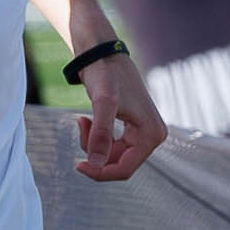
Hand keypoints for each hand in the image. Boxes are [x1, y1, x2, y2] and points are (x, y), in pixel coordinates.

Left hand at [74, 51, 166, 181]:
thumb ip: (100, 135)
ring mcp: (142, 133)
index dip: (100, 173)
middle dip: (94, 152)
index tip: (77, 165)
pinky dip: (94, 137)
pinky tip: (85, 119)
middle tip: (82, 126)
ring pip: (111, 156)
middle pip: (117, 164)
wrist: (103, 56)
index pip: (125, 170)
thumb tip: (95, 164)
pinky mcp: (131, 129)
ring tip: (84, 120)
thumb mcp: (102, 104)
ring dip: (91, 143)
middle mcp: (152, 136)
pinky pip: (109, 146)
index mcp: (151, 134)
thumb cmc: (105, 75)